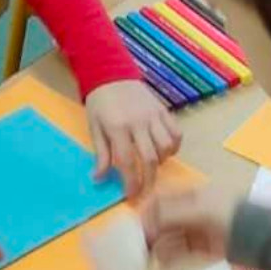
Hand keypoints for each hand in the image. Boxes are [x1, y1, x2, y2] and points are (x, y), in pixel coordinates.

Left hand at [86, 79, 181, 197]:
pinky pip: (176, 132)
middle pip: (150, 158)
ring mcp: (153, 116)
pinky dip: (174, 146)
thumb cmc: (100, 103)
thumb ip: (100, 154)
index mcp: (117, 127)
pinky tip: (165, 151)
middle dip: (149, 180)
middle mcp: (138, 123)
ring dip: (162, 162)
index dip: (131, 183)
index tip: (131, 196)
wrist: (111, 73)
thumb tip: (99, 178)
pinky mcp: (163, 110)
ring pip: (166, 146)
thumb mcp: (94, 128)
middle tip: (145, 191)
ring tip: (153, 166)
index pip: (127, 162)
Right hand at [141, 183, 235, 265]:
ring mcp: (200, 229)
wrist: (260, 235)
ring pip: (172, 237)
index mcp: (193, 194)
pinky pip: (183, 250)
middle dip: (151, 232)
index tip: (135, 226)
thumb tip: (144, 223)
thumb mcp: (199, 209)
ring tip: (147, 258)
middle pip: (165, 220)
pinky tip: (162, 264)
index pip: (162, 199)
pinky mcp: (205, 247)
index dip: (148, 211)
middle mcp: (194, 210)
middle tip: (137, 246)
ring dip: (159, 246)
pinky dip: (171, 257)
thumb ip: (170, 214)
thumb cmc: (229, 215)